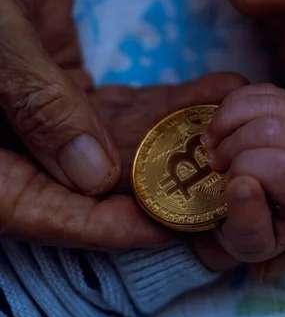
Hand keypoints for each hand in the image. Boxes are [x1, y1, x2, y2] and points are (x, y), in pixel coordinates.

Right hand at [1, 70, 248, 247]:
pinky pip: (120, 106)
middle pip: (87, 183)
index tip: (166, 228)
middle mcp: (10, 142)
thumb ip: (38, 102)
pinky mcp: (65, 88)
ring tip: (230, 127)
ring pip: (115, 142)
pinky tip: (211, 95)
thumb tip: (94, 175)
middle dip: (156, 181)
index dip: (103, 226)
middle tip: (216, 182)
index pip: (39, 211)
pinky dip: (164, 103)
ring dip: (174, 135)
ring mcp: (40, 115)